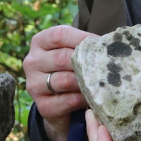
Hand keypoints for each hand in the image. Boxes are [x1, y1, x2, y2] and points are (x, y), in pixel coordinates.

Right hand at [23, 24, 95, 140]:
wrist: (59, 105)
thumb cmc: (70, 71)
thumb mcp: (72, 53)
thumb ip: (83, 46)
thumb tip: (109, 43)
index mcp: (39, 42)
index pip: (59, 35)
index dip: (82, 38)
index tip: (102, 43)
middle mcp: (31, 62)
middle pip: (62, 58)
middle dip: (86, 62)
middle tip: (106, 66)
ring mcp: (34, 85)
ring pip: (65, 80)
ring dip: (86, 82)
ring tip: (101, 82)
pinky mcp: (43, 106)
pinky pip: (68, 100)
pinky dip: (83, 99)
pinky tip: (93, 97)